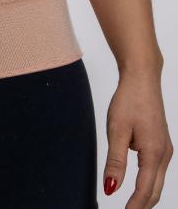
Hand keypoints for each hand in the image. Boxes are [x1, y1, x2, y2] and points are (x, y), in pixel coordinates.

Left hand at [103, 69, 172, 207]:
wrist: (141, 79)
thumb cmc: (129, 101)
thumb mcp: (116, 130)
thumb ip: (115, 161)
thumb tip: (111, 189)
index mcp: (153, 153)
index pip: (145, 190)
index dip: (134, 206)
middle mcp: (164, 154)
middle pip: (154, 190)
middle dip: (142, 205)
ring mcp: (165, 149)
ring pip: (156, 181)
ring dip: (145, 195)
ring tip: (129, 205)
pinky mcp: (161, 143)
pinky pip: (155, 170)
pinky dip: (147, 181)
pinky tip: (136, 184)